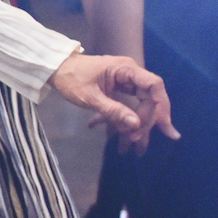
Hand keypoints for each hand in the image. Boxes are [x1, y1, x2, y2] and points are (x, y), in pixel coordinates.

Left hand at [49, 52, 175, 152]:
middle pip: (149, 99)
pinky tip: (115, 135)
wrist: (55, 69)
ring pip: (139, 105)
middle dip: (145, 122)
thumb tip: (136, 125)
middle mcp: (130, 74)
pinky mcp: (118, 89)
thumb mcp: (90, 97)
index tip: (162, 126)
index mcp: (125, 69)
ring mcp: (125, 81)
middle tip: (137, 143)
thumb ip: (113, 111)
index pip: (154, 86)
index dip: (161, 106)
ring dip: (134, 126)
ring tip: (130, 148)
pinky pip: (128, 105)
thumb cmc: (70, 78)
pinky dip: (123, 120)